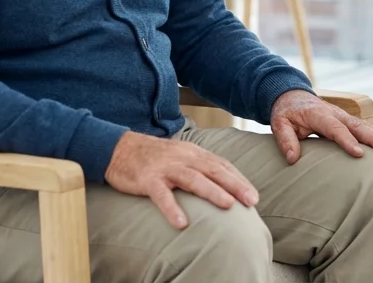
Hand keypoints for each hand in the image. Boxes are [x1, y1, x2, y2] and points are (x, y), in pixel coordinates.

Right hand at [104, 131, 258, 229]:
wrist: (119, 148)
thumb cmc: (154, 156)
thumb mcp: (180, 156)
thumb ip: (199, 166)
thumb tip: (223, 182)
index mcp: (193, 153)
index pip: (221, 165)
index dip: (238, 180)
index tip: (253, 196)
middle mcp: (183, 158)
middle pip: (213, 170)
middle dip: (234, 185)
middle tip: (251, 201)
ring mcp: (165, 168)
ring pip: (192, 179)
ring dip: (211, 191)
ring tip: (228, 205)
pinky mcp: (148, 179)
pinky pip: (161, 194)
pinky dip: (172, 208)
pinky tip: (182, 222)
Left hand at [269, 90, 372, 163]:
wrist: (292, 95)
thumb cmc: (286, 113)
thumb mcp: (279, 124)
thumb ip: (286, 140)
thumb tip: (292, 159)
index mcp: (319, 114)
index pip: (335, 129)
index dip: (348, 141)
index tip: (359, 154)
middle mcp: (335, 113)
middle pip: (357, 126)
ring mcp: (343, 115)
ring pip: (365, 125)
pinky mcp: (347, 119)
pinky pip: (365, 126)